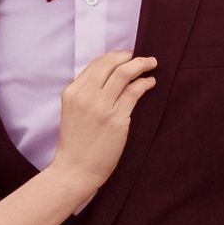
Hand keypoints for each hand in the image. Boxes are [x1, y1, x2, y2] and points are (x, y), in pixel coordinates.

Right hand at [49, 51, 158, 194]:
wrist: (75, 169)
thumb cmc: (76, 143)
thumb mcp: (72, 111)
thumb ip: (85, 92)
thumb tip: (109, 75)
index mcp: (72, 92)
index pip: (95, 63)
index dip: (114, 56)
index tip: (126, 55)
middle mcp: (85, 96)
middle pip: (110, 63)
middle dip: (129, 55)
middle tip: (141, 56)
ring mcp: (101, 107)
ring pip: (124, 73)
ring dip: (141, 64)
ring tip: (151, 64)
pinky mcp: (116, 119)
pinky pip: (134, 92)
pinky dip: (145, 83)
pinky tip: (150, 82)